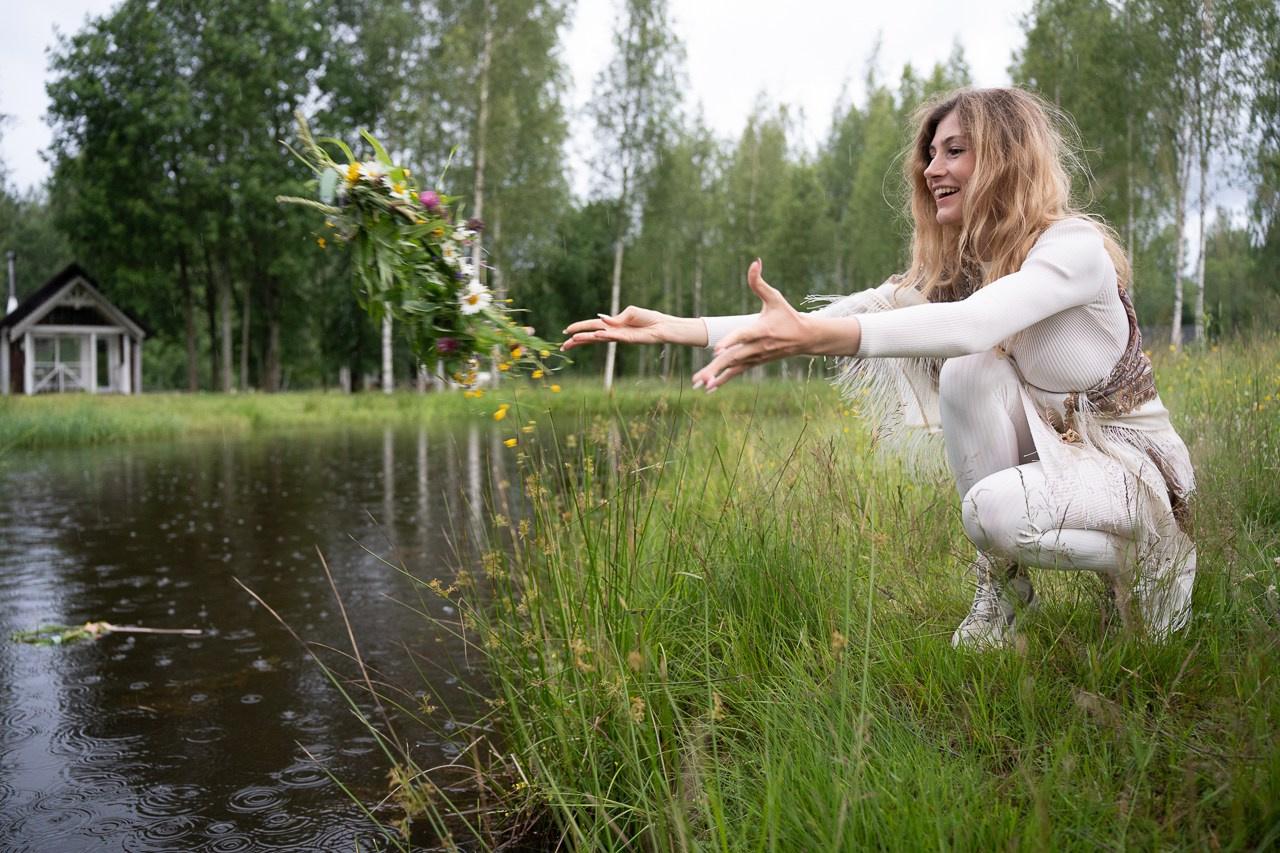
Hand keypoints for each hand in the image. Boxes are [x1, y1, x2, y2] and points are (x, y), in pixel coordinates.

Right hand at [561, 306, 706, 349]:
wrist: (661, 325)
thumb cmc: (647, 318)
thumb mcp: (629, 312)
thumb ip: (615, 317)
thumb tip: (603, 320)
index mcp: (612, 324)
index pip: (591, 326)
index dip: (579, 328)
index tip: (566, 331)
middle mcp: (613, 332)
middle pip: (591, 336)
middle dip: (577, 340)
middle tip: (563, 346)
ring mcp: (619, 337)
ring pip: (598, 339)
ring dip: (585, 339)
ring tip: (573, 341)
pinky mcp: (627, 339)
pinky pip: (612, 337)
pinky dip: (603, 335)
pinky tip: (595, 335)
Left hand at [691, 259, 818, 390]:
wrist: (805, 338)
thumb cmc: (788, 315)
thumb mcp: (775, 297)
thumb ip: (759, 282)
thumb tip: (754, 262)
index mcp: (761, 330)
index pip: (743, 336)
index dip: (730, 342)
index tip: (717, 350)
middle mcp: (757, 347)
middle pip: (733, 357)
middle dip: (715, 367)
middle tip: (699, 376)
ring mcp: (755, 357)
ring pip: (733, 368)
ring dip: (715, 376)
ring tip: (698, 384)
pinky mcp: (754, 363)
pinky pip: (736, 373)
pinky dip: (723, 381)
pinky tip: (708, 389)